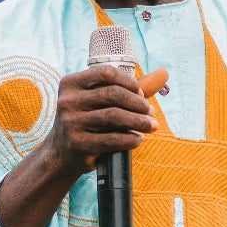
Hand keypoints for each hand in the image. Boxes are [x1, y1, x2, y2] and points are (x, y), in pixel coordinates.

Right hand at [45, 64, 159, 179]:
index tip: (142, 93)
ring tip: (151, 126)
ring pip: (114, 117)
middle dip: (138, 103)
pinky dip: (130, 139)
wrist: (61, 154)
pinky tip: (138, 139)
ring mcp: (71, 123)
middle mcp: (67, 101)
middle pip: (113, 94)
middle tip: (151, 112)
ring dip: (139, 121)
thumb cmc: (88, 122)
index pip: (106, 73)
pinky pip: (112, 139)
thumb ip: (130, 88)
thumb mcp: (100, 101)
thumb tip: (164, 72)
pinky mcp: (78, 144)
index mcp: (71, 84)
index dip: (129, 82)